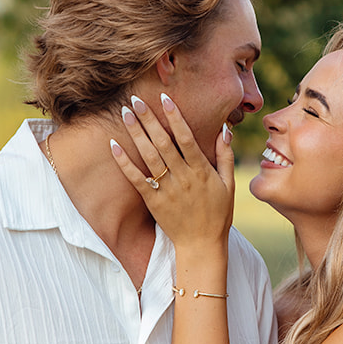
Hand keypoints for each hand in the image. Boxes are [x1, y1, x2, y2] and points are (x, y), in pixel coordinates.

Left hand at [111, 93, 234, 249]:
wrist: (202, 245)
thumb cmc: (218, 213)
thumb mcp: (228, 183)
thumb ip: (225, 155)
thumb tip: (224, 128)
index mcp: (201, 171)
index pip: (187, 138)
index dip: (175, 117)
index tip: (164, 98)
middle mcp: (183, 177)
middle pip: (163, 143)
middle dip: (149, 119)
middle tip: (135, 100)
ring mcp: (167, 189)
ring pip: (149, 156)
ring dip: (136, 133)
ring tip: (125, 113)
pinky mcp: (153, 201)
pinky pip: (136, 179)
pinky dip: (124, 162)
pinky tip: (114, 145)